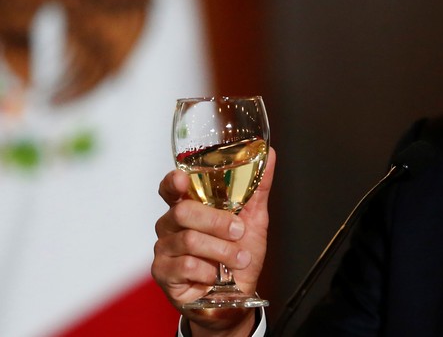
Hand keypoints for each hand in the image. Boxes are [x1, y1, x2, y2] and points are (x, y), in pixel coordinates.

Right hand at [152, 147, 275, 334]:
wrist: (236, 296)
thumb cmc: (239, 255)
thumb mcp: (254, 220)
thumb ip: (258, 188)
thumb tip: (271, 155)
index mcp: (190, 207)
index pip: (171, 188)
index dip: (174, 181)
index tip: (183, 180)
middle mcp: (172, 225)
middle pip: (183, 211)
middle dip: (217, 221)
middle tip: (239, 231)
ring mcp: (165, 249)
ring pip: (188, 239)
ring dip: (221, 250)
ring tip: (238, 259)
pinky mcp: (163, 273)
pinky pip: (185, 265)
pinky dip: (209, 270)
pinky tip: (216, 275)